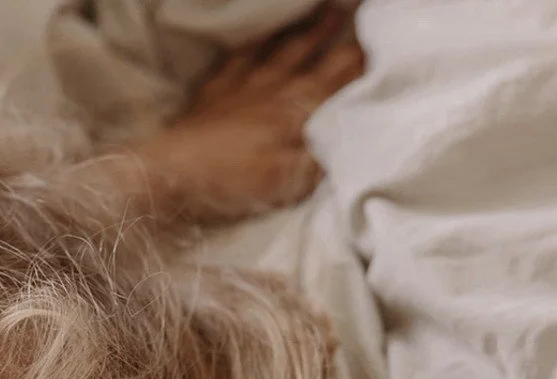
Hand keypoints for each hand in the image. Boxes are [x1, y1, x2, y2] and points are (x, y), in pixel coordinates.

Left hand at [134, 4, 363, 222]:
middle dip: (342, 35)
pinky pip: (239, 57)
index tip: (385, 40)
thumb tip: (352, 139)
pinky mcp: (214, 93)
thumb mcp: (286, 183)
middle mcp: (274, 89)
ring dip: (306, 29)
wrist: (172, 175)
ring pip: (282, 48)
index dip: (363, 58)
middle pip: (315, 55)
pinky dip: (255, 42)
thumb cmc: (232, 183)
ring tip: (327, 10)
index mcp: (297, 112)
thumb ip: (320, 160)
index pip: (340, 77)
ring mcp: (243, 87)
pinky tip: (261, 34)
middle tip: (360, 12)